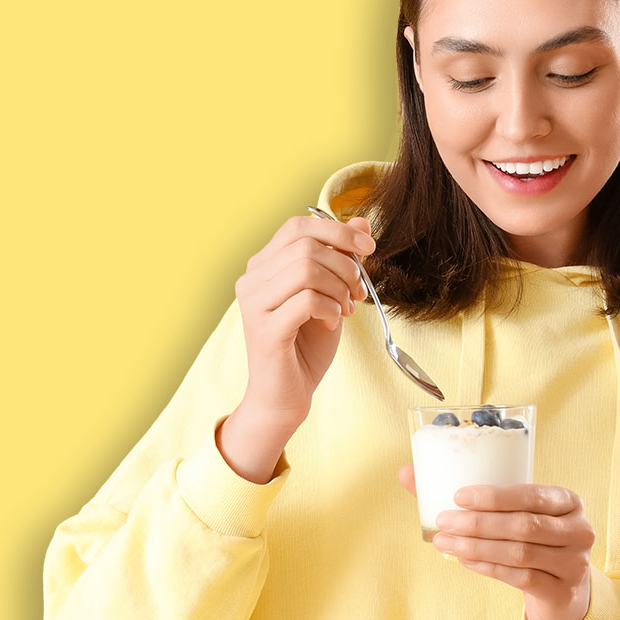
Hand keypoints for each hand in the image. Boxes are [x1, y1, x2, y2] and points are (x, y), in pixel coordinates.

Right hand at [220, 214, 373, 481]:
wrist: (285, 397)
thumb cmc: (306, 346)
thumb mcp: (331, 294)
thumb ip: (341, 258)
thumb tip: (361, 223)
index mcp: (263, 266)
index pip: (297, 226)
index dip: (337, 231)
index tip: (368, 249)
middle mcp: (251, 280)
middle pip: (305, 246)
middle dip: (345, 264)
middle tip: (358, 291)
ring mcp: (254, 304)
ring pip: (306, 269)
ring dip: (339, 288)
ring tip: (346, 309)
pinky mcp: (265, 330)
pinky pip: (307, 300)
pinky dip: (331, 309)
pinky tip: (334, 322)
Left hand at [397, 466, 594, 619]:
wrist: (562, 592)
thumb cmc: (530, 540)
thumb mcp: (513, 514)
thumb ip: (468, 495)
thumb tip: (405, 473)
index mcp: (568, 501)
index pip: (531, 494)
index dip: (494, 495)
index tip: (457, 495)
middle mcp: (578, 529)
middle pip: (523, 524)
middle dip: (478, 522)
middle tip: (443, 521)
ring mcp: (574, 563)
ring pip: (519, 552)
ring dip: (476, 546)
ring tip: (444, 543)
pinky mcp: (562, 591)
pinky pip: (520, 578)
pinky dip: (488, 567)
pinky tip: (464, 561)